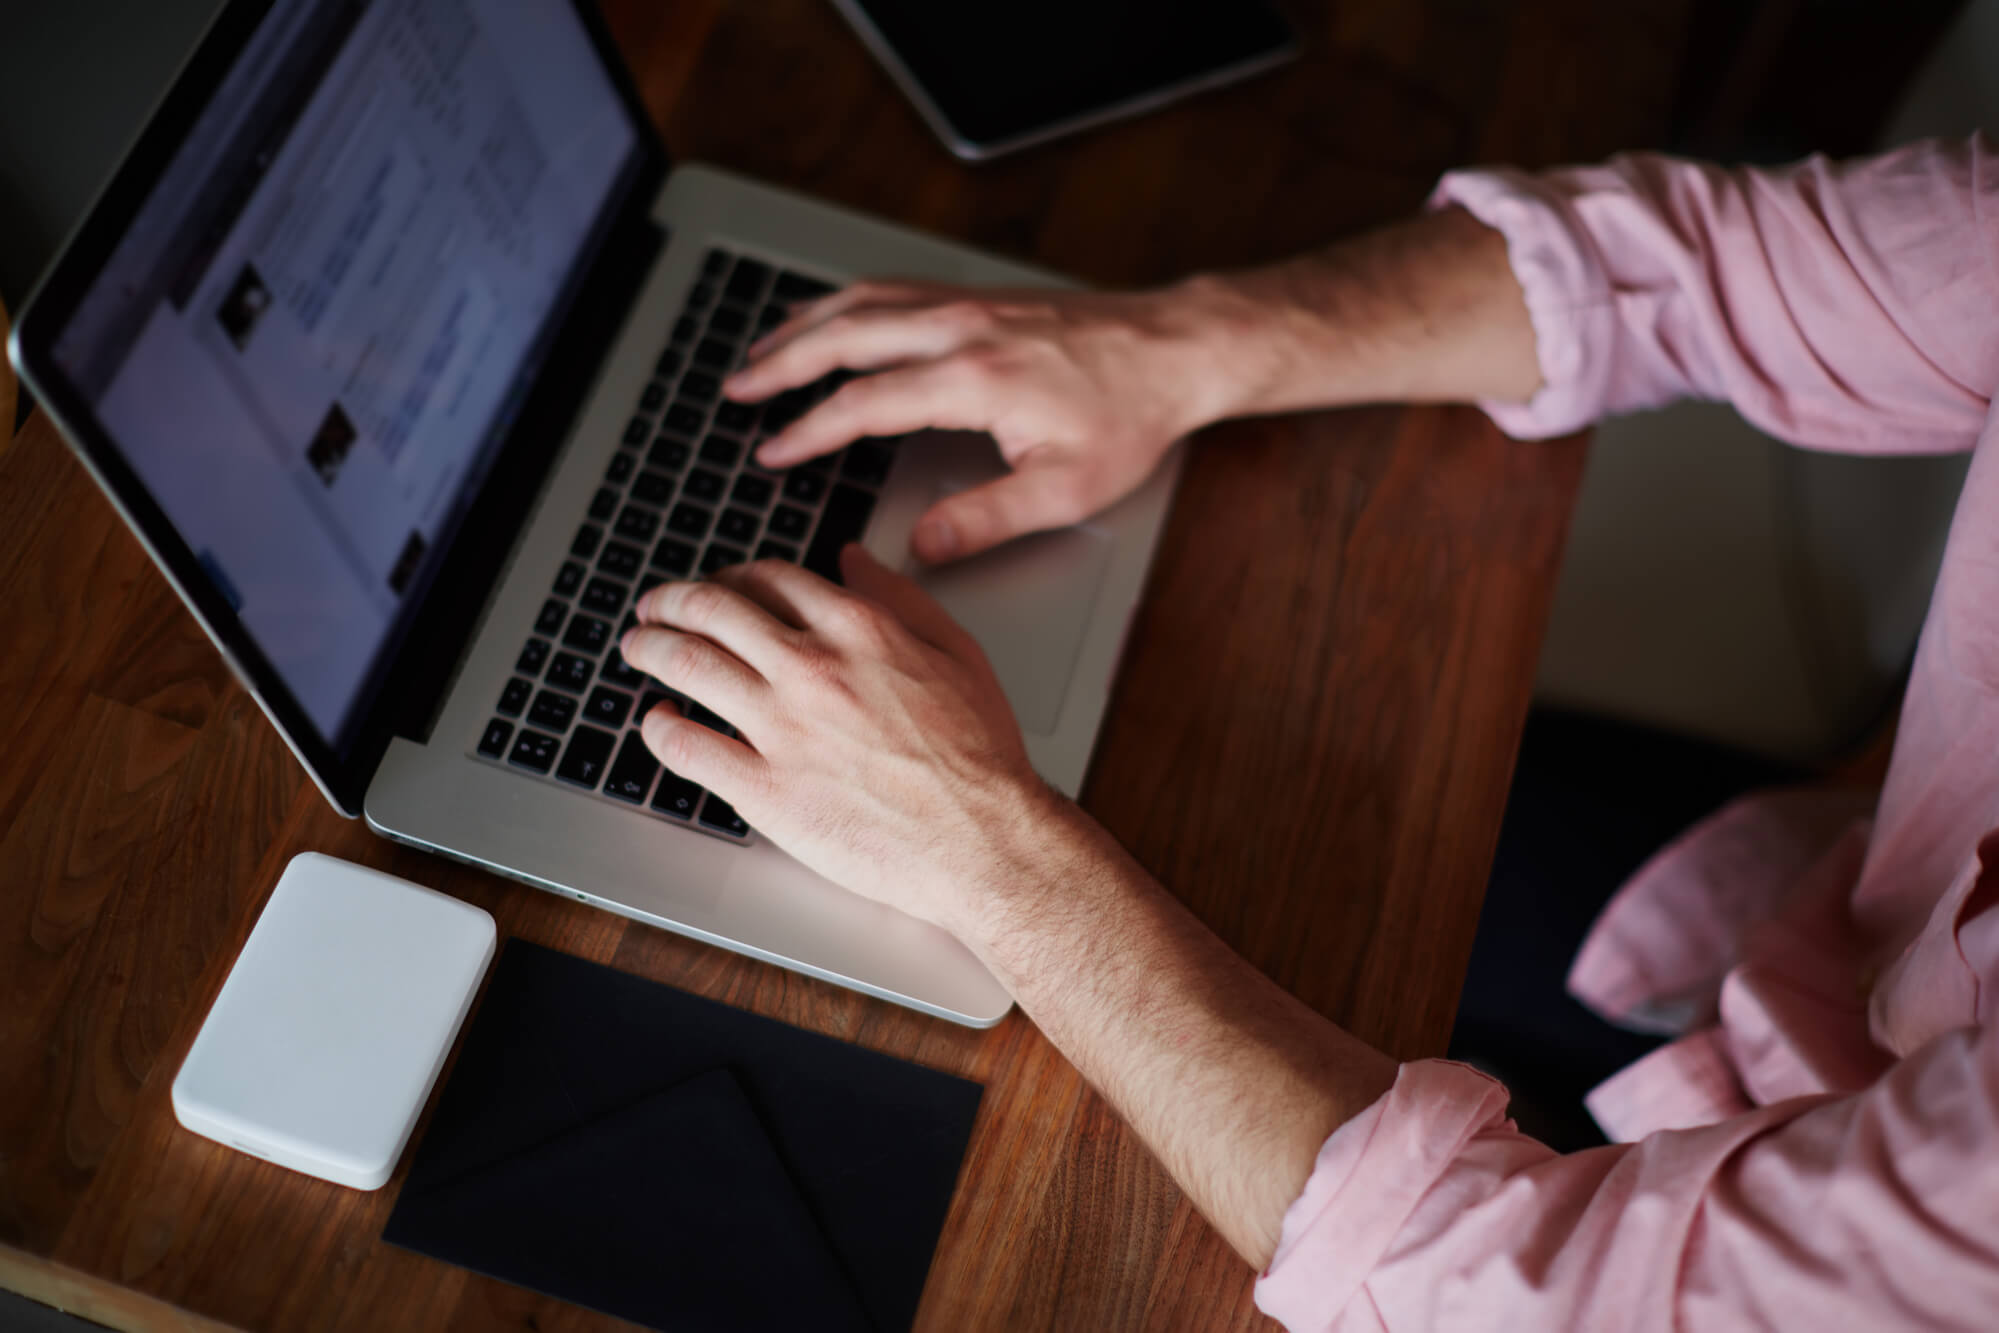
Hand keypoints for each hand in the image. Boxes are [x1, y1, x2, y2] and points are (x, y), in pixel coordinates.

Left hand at [618, 547, 1064, 937]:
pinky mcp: (765, 790)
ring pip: (688, 666)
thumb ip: (900, 598)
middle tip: (655, 608)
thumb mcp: (957, 652)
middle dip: (673, 602)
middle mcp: (812, 668)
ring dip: (651, 650)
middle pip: (714, 610)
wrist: (984, 840)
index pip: (770, 579)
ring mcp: (782, 728)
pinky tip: (656, 724)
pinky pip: (688, 749)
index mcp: (858, 629)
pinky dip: (659, 731)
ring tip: (638, 650)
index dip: (733, 577)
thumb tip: (854, 560)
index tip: (720, 586)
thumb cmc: (980, 757)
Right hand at [723, 279, 1233, 562]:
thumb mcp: (1064, 489)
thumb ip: (984, 519)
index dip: (807, 431)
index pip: (863, 403)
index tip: (770, 453)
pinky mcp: (979, 296)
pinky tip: (830, 316)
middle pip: (844, 336)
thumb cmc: (1130, 417)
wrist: (1177, 349)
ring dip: (804, 325)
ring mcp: (968, 304)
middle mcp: (960, 329)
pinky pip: (892, 289)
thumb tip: (920, 547)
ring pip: (862, 302)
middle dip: (781, 365)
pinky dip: (845, 302)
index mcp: (972, 378)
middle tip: (735, 391)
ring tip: (761, 352)